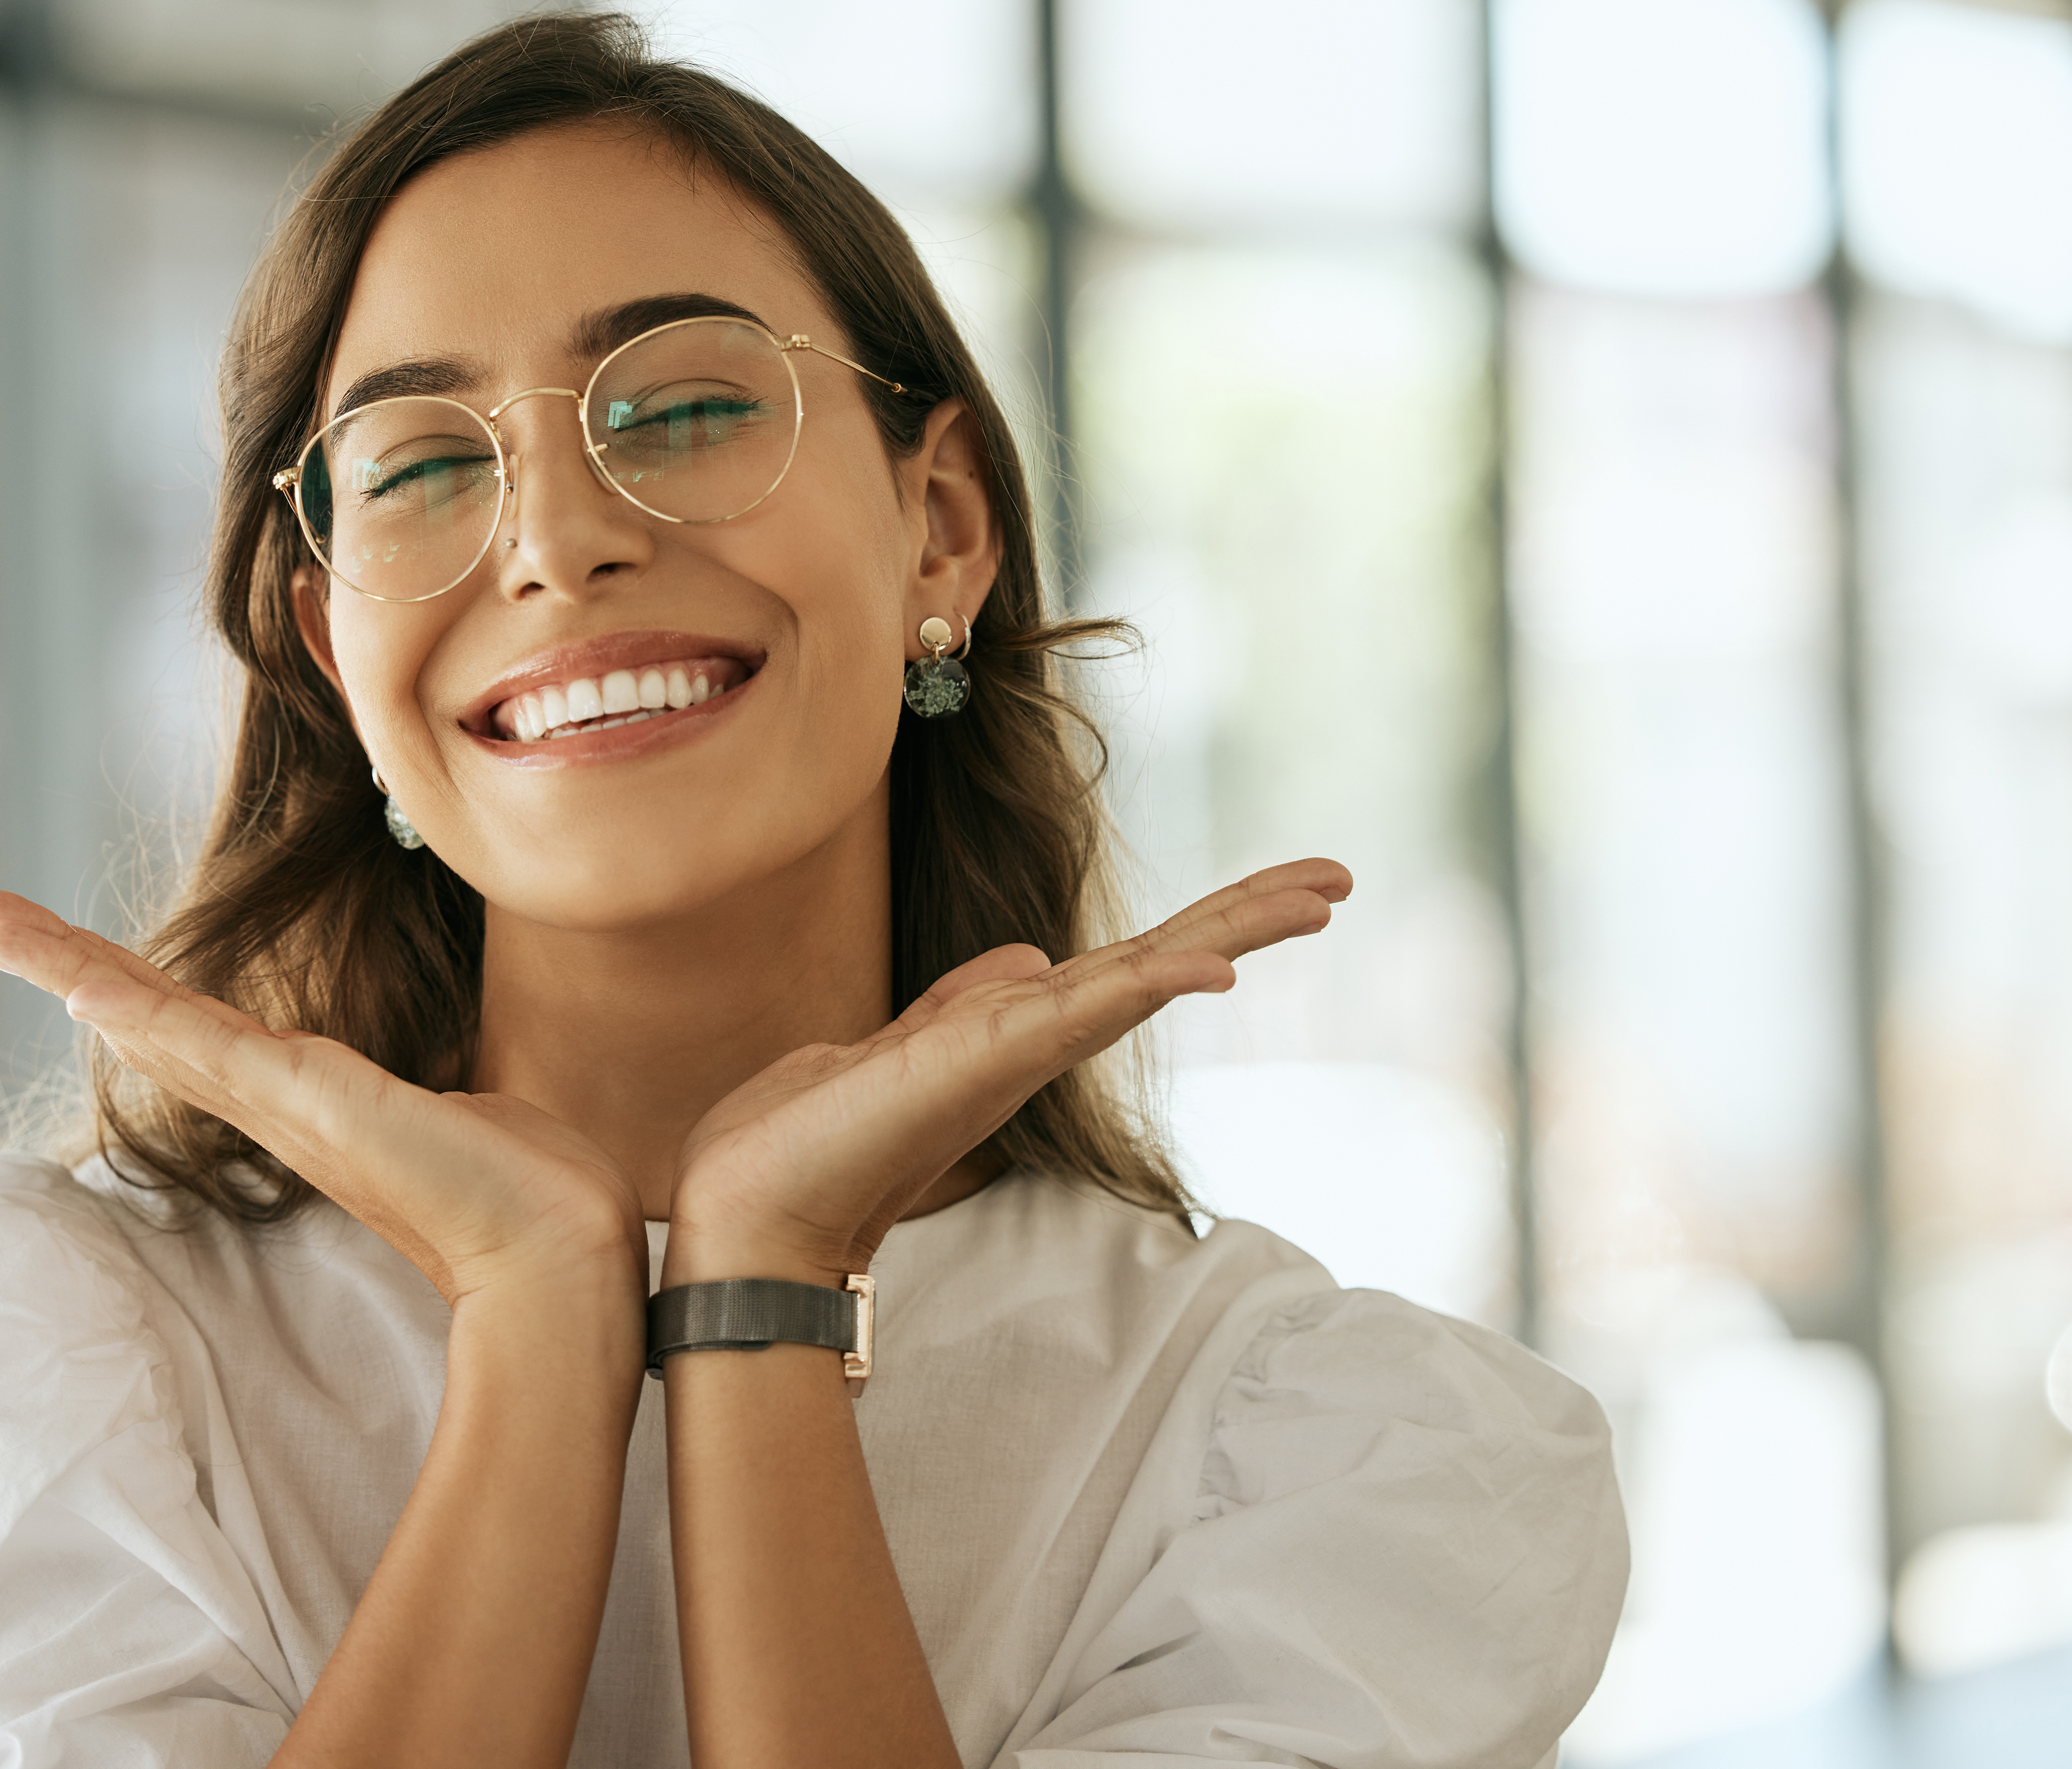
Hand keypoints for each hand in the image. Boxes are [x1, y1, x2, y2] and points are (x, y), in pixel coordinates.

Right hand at [0, 892, 647, 1308]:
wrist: (561, 1252)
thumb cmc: (527, 1191)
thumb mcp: (463, 1112)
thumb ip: (436, 1094)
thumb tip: (458, 1093)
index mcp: (308, 1101)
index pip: (195, 1028)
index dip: (126, 986)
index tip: (69, 955)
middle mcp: (279, 1104)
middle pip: (145, 1018)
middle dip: (62, 962)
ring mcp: (287, 1105)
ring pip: (155, 1022)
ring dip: (70, 967)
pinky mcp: (313, 1105)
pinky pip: (208, 1047)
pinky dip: (142, 1013)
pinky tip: (82, 986)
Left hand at [666, 859, 1351, 1281]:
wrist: (748, 1208)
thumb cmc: (808, 1138)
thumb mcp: (896, 1045)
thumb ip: (964, 1003)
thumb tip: (1025, 958)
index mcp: (1015, 1032)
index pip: (1129, 964)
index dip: (1205, 926)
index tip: (1281, 891)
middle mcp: (1033, 1043)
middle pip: (1163, 965)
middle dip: (1249, 917)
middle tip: (1338, 878)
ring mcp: (1017, 1053)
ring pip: (1146, 976)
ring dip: (1233, 932)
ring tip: (1318, 893)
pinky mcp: (987, 1060)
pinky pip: (1086, 1010)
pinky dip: (1152, 986)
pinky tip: (1214, 966)